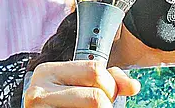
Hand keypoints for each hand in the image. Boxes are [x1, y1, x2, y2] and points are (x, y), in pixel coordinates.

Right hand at [24, 61, 140, 107]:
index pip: (96, 70)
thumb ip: (106, 79)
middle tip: (100, 107)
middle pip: (97, 97)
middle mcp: (39, 90)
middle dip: (106, 104)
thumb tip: (134, 86)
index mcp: (49, 71)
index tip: (108, 94)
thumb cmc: (59, 103)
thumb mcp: (77, 84)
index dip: (110, 85)